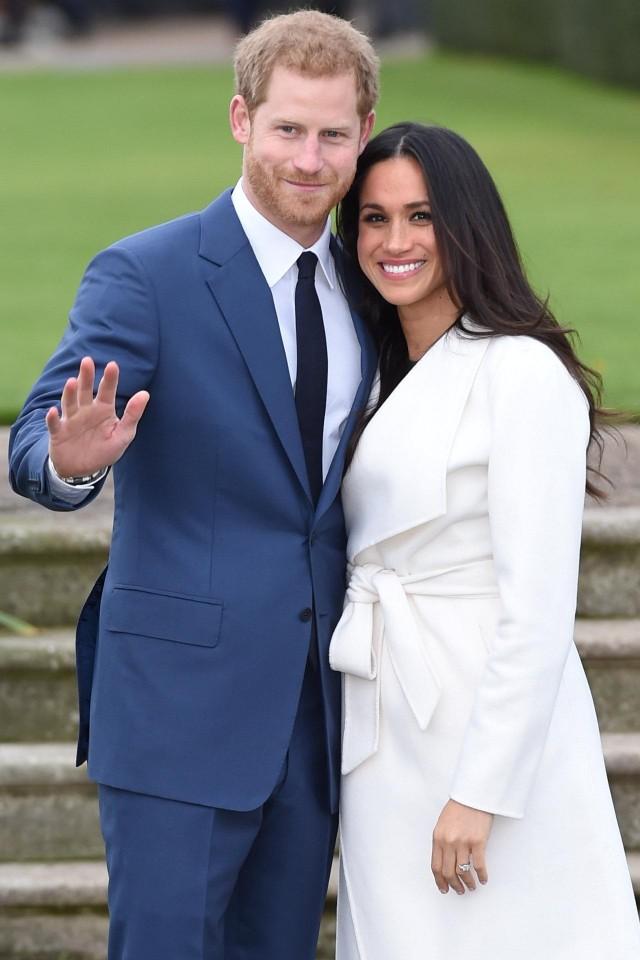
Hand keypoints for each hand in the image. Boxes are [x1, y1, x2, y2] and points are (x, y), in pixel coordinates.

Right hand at [46, 356, 148, 476]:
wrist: (83, 470)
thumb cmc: (105, 450)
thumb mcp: (123, 435)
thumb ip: (133, 415)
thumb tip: (145, 394)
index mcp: (103, 409)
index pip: (107, 391)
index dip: (110, 379)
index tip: (113, 365)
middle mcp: (86, 410)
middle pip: (85, 390)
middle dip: (86, 376)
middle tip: (87, 361)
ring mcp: (71, 420)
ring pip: (69, 403)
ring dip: (70, 393)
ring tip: (72, 382)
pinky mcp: (58, 432)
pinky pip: (55, 424)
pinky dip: (53, 418)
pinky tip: (53, 411)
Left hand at [431, 799, 491, 894]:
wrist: (473, 795)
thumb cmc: (458, 808)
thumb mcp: (442, 824)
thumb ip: (442, 842)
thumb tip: (444, 862)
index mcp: (438, 838)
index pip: (436, 866)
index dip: (440, 881)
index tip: (444, 888)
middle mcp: (449, 842)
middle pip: (449, 872)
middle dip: (454, 885)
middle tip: (459, 890)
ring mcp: (463, 842)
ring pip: (463, 871)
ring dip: (468, 883)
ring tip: (471, 887)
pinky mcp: (478, 841)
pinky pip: (479, 865)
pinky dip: (481, 875)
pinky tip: (483, 879)